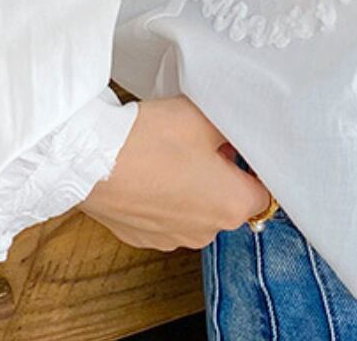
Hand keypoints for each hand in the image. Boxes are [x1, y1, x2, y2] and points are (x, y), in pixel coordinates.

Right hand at [77, 94, 272, 250]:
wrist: (92, 160)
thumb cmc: (151, 139)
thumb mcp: (203, 117)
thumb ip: (232, 128)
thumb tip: (239, 134)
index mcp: (231, 205)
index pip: (264, 193)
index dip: (255, 168)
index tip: (240, 149)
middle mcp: (206, 232)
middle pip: (228, 202)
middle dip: (221, 175)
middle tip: (202, 144)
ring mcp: (173, 239)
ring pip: (196, 211)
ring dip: (191, 188)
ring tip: (170, 156)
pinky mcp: (144, 238)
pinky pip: (166, 217)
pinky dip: (163, 198)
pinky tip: (149, 172)